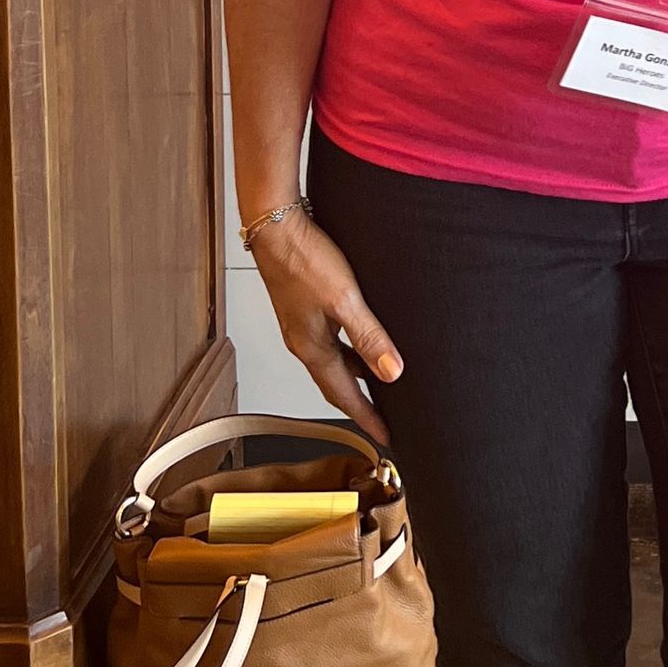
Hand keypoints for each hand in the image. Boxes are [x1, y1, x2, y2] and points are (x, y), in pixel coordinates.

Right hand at [250, 207, 402, 441]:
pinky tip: (364, 339)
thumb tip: (391, 372)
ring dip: (356, 374)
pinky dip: (350, 349)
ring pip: (335, 360)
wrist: (275, 228)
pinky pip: (331, 340)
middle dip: (360, 402)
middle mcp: (304, 342)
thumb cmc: (305, 260)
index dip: (365, 417)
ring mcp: (303, 325)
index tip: (385, 437)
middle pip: (337, 383)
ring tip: (383, 383)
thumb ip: (368, 336)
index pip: (343, 394)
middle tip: (386, 416)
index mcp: (311, 348)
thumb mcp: (344, 299)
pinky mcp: (305, 307)